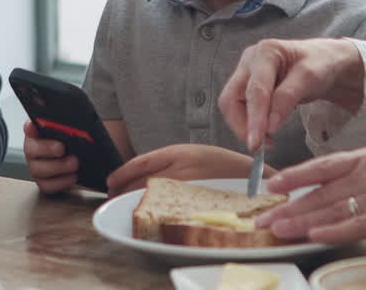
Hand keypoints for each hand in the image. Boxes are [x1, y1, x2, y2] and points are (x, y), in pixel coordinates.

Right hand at [23, 120, 79, 194]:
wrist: (85, 161)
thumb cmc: (78, 142)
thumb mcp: (76, 131)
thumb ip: (71, 126)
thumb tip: (72, 121)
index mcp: (39, 132)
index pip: (29, 127)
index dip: (29, 127)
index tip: (33, 125)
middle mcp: (34, 149)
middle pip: (30, 149)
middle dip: (46, 148)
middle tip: (61, 148)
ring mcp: (37, 166)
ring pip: (38, 169)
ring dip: (58, 166)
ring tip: (74, 163)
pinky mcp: (44, 181)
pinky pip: (47, 185)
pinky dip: (61, 182)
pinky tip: (73, 176)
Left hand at [106, 144, 270, 195]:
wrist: (255, 177)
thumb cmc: (226, 167)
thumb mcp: (197, 155)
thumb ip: (174, 162)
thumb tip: (145, 175)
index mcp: (180, 151)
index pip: (140, 161)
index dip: (121, 172)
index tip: (110, 181)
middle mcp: (181, 166)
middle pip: (141, 179)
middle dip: (123, 189)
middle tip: (113, 196)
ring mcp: (188, 185)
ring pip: (150, 194)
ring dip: (134, 201)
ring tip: (128, 207)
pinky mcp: (195, 200)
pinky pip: (167, 207)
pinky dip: (154, 210)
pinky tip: (149, 213)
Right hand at [218, 38, 363, 150]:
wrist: (325, 62)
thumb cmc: (320, 64)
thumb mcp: (311, 78)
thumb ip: (288, 98)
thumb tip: (269, 126)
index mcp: (266, 52)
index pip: (255, 90)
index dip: (255, 118)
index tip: (257, 142)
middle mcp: (250, 61)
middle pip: (232, 98)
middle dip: (243, 124)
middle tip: (260, 146)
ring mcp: (246, 73)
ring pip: (232, 106)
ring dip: (245, 126)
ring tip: (267, 140)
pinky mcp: (247, 87)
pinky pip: (239, 109)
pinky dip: (250, 123)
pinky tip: (265, 132)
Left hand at [257, 145, 365, 243]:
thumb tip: (339, 193)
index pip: (322, 166)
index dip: (294, 175)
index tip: (270, 186)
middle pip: (319, 191)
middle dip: (287, 206)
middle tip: (260, 219)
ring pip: (331, 207)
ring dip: (300, 220)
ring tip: (275, 229)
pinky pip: (357, 222)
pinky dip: (333, 228)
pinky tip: (313, 233)